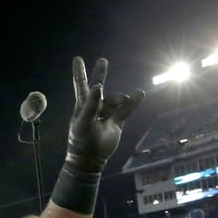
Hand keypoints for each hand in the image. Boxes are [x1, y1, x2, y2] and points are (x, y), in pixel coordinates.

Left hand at [64, 57, 145, 173]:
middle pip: (98, 87)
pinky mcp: (117, 122)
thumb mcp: (82, 122)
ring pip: (115, 100)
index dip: (79, 72)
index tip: (77, 59)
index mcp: (82, 105)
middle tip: (103, 60)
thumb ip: (90, 105)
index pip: (81, 85)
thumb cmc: (81, 140)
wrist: (90, 159)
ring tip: (122, 99)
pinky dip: (133, 102)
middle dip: (99, 74)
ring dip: (118, 98)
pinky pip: (126, 109)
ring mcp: (106, 114)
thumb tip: (98, 87)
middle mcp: (94, 107)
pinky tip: (139, 93)